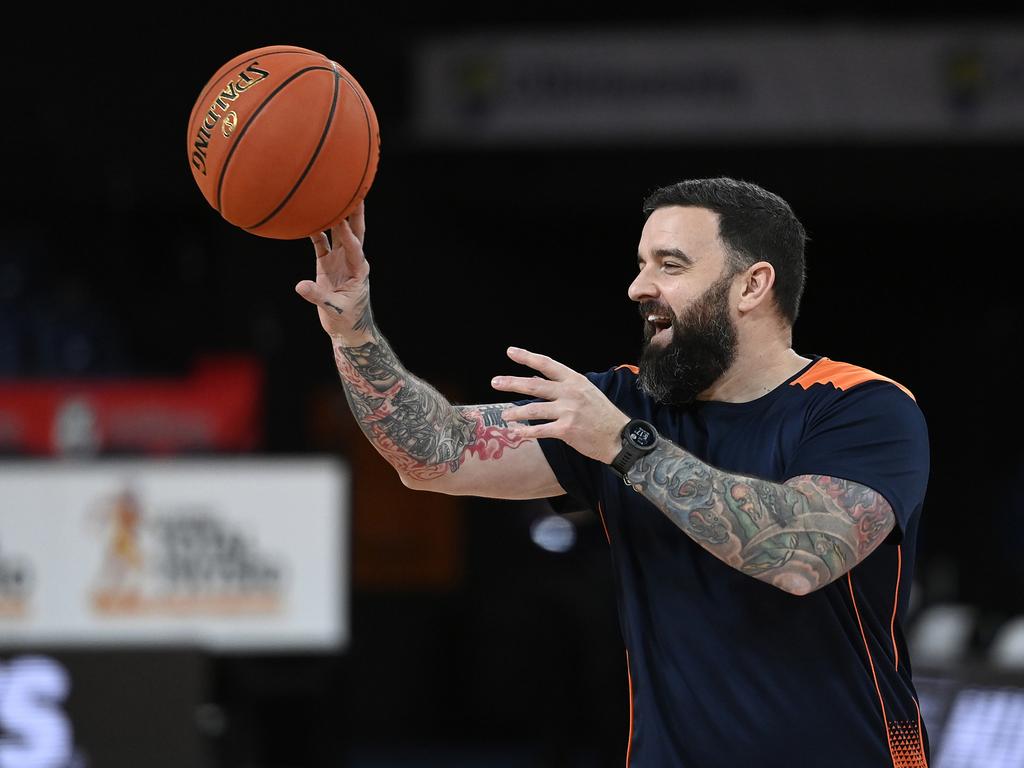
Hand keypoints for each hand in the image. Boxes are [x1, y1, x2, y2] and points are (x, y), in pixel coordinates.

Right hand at [295, 202, 373, 342]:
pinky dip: (315, 230)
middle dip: (354, 212)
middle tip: (355, 190)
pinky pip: (321, 243)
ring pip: (338, 233)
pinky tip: (307, 215)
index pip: (354, 247)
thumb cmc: (347, 320)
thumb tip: (301, 286)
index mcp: (358, 269)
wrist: (347, 329)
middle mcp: (351, 260)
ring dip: (335, 215)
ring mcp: (339, 260)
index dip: (347, 234)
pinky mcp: (327, 264)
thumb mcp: (335, 310)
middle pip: (354, 231)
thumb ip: (318, 296)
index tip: (340, 220)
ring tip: (331, 193)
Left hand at [491, 347, 630, 463]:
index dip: (527, 357)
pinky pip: (540, 430)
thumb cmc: (601, 414)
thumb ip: (560, 386)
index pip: (546, 364)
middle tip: (495, 382)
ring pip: (534, 410)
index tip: (510, 352)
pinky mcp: (566, 430)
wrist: (619, 437)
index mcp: (574, 380)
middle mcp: (570, 393)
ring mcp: (568, 411)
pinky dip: (527, 432)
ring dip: (516, 412)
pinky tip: (517, 432)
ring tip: (504, 415)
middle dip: (512, 383)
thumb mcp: (585, 392)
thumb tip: (535, 379)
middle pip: (535, 385)